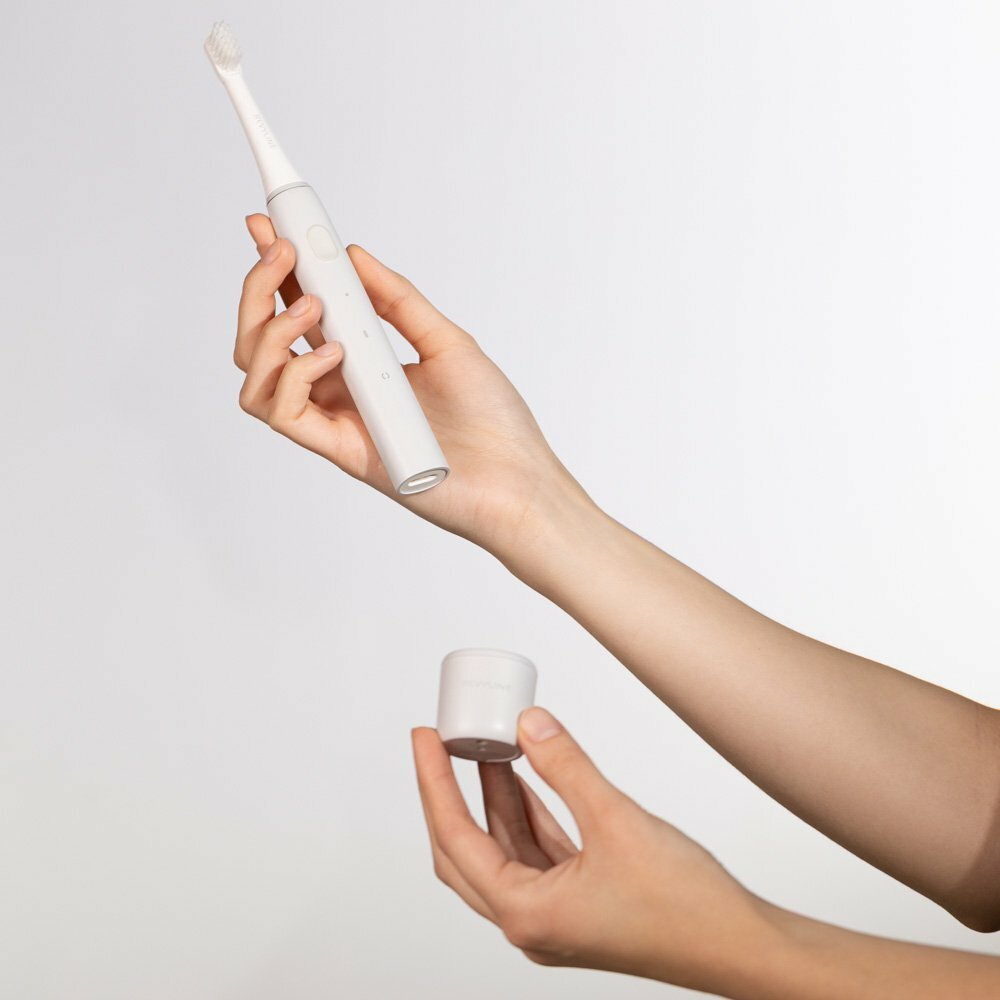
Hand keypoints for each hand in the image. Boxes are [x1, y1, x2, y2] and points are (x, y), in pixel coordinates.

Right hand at [233, 214, 589, 556]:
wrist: (519, 480)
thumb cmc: (492, 419)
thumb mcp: (446, 341)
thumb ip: (398, 300)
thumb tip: (353, 253)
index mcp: (360, 366)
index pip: (301, 313)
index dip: (277, 272)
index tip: (268, 224)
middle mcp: (339, 394)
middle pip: (263, 344)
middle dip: (258, 290)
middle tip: (277, 249)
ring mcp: (338, 424)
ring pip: (258, 379)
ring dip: (269, 333)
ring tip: (312, 307)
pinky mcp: (344, 453)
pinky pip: (287, 414)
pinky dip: (296, 375)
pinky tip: (335, 355)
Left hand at [411, 708, 774, 993]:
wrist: (740, 945)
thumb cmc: (685, 906)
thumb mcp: (616, 820)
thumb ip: (566, 766)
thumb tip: (528, 724)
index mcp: (526, 913)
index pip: (456, 837)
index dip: (434, 782)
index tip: (424, 739)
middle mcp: (531, 921)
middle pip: (465, 849)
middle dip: (449, 792)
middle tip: (439, 744)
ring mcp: (553, 915)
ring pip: (502, 849)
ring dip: (491, 798)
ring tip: (483, 745)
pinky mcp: (577, 904)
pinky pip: (534, 853)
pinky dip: (524, 813)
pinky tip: (524, 777)